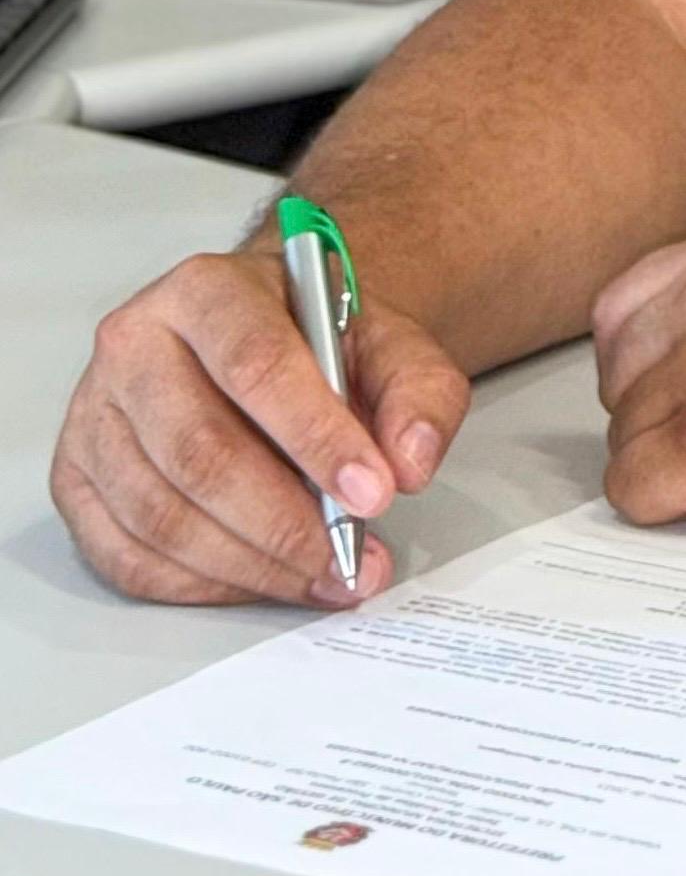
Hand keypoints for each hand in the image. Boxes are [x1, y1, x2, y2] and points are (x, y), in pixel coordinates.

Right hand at [50, 246, 470, 606]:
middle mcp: (132, 345)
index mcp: (207, 290)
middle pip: (200, 453)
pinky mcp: (76, 481)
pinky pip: (129, 557)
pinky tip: (261, 579)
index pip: (256, 366)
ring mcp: (93, 416)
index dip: (317, 438)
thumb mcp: (389, 344)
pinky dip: (202, 585)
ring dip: (250, 565)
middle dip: (284, 522)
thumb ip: (418, 392)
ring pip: (162, 516)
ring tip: (323, 575)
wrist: (266, 339)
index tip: (374, 492)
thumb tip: (411, 462)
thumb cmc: (316, 343)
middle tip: (351, 556)